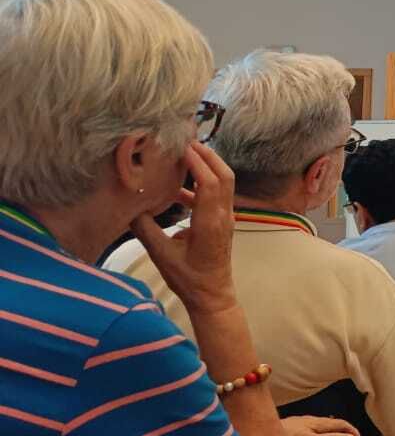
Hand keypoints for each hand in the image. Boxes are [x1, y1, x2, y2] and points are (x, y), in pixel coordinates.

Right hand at [130, 142, 238, 315]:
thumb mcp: (161, 255)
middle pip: (224, 175)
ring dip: (207, 166)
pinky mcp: (222, 222)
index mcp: (210, 222)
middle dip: (208, 155)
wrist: (212, 295)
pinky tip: (178, 186)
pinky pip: (217, 195)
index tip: (182, 146)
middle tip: (186, 140)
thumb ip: (145, 229)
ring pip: (224, 183)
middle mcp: (223, 216)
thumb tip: (128, 207)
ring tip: (184, 154)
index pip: (210, 182)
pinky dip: (202, 183)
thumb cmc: (189, 278)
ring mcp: (226, 218)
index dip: (198, 161)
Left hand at [282, 416, 359, 435]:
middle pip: (332, 422)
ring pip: (322, 423)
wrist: (262, 433)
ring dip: (332, 429)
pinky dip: (320, 430)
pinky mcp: (292, 425)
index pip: (341, 423)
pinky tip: (314, 435)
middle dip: (344, 428)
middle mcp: (310, 419)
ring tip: (336, 435)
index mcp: (318, 422)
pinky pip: (312, 426)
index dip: (352, 430)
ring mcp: (301, 421)